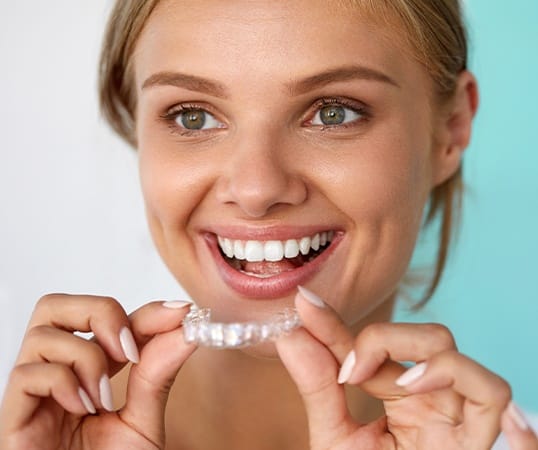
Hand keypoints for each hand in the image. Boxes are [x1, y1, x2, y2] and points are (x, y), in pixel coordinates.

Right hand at [0, 294, 195, 449]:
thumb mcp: (143, 421)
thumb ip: (159, 375)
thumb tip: (186, 330)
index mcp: (88, 372)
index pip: (108, 321)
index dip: (144, 311)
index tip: (180, 313)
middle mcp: (57, 374)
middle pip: (57, 306)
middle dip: (100, 313)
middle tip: (128, 350)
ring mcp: (31, 395)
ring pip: (43, 333)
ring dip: (86, 357)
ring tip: (103, 398)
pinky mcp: (12, 418)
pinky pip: (27, 374)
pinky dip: (62, 382)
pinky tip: (81, 409)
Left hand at [277, 288, 537, 449]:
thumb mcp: (335, 438)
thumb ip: (317, 388)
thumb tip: (290, 335)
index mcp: (398, 393)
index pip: (371, 343)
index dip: (337, 323)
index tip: (305, 304)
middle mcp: (429, 397)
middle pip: (424, 335)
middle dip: (385, 338)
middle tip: (351, 371)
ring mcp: (452, 415)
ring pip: (454, 353)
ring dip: (423, 356)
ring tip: (394, 386)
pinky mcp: (473, 440)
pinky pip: (492, 395)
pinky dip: (467, 381)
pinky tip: (418, 388)